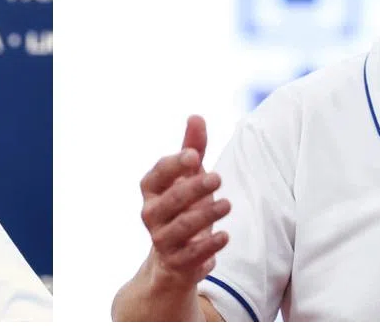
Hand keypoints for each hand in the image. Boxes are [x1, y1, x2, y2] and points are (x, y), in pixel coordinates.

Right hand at [141, 116, 229, 294]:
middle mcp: (151, 213)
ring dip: (206, 215)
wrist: (172, 258)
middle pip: (172, 200)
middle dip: (194, 188)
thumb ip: (192, 148)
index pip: (159, 173)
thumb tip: (196, 116)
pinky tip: (225, 236)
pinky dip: (209, 246)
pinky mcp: (176, 263)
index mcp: (151, 188)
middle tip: (218, 178)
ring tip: (228, 204)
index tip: (195, 155)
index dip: (175, 164)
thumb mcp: (187, 177)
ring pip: (182, 227)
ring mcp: (162, 239)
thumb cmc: (181, 206)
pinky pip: (192, 256)